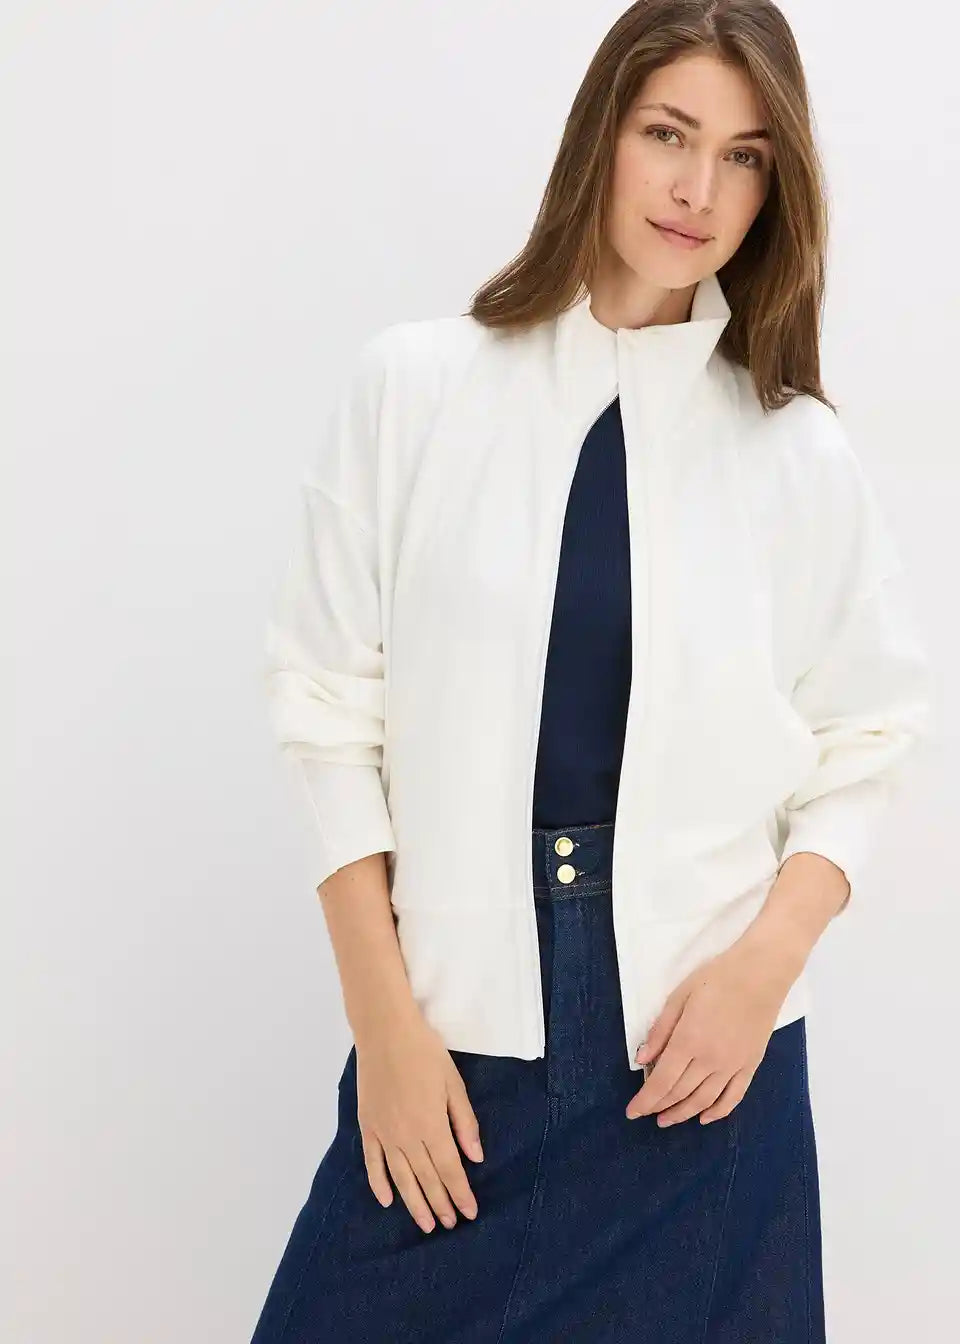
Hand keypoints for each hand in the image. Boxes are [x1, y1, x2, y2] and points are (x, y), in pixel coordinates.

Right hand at [354, 1008, 483, 1232]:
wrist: (384, 1032)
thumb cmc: (424, 1052)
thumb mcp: (453, 1083)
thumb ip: (464, 1122)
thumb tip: (475, 1158)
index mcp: (431, 1125)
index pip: (450, 1170)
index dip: (460, 1194)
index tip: (469, 1213)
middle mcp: (407, 1136)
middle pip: (427, 1178)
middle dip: (441, 1204)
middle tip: (450, 1225)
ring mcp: (384, 1133)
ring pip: (401, 1178)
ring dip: (414, 1203)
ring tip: (426, 1224)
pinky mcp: (368, 1126)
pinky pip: (372, 1162)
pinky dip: (379, 1184)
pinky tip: (387, 1200)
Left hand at [625, 931, 802, 1126]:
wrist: (761, 974)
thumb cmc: (717, 978)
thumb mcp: (679, 996)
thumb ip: (660, 1030)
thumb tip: (642, 1059)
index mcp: (689, 1041)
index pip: (662, 1081)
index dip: (645, 1100)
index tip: (631, 1112)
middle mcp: (710, 1060)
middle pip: (680, 1093)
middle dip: (659, 1107)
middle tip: (646, 1114)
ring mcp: (733, 1066)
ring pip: (704, 1100)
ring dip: (684, 1113)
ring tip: (668, 1120)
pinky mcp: (751, 1066)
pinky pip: (733, 1097)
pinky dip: (718, 1112)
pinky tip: (705, 1118)